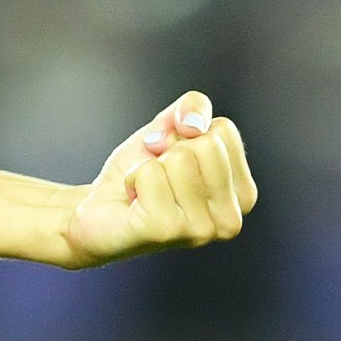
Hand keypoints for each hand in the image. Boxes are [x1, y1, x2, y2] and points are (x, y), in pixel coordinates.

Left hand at [59, 92, 256, 268]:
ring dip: (148, 167)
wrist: (97, 210)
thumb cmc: (140, 172)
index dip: (186, 135)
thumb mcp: (170, 130)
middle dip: (169, 151)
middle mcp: (231, 219)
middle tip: (155, 177)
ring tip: (144, 191)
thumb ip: (193, 109)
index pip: (223, 130)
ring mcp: (201, 230)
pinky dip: (132, 178)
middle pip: (205, 144)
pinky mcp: (166, 232)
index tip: (172, 160)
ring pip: (178, 158)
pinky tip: (133, 202)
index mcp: (243, 194)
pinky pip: (149, 174)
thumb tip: (193, 124)